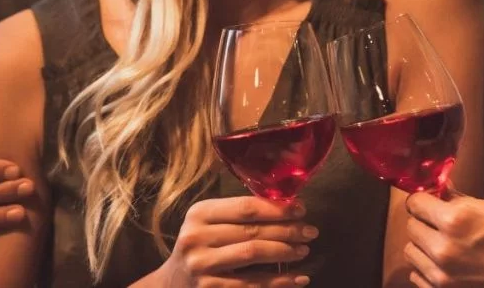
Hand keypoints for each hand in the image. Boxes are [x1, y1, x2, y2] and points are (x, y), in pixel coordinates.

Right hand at [150, 196, 317, 287]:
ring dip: (285, 252)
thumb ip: (240, 212)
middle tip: (310, 231)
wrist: (172, 284)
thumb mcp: (210, 222)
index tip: (301, 209)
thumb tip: (288, 204)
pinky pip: (253, 285)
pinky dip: (280, 282)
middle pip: (252, 231)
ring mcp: (202, 267)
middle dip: (287, 230)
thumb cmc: (201, 245)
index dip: (277, 208)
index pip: (245, 207)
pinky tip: (298, 278)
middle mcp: (197, 238)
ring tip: (304, 250)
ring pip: (254, 255)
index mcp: (199, 214)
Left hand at [404, 191, 483, 287]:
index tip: (427, 202)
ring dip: (422, 245)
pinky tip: (442, 263)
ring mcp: (441, 276)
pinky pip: (417, 276)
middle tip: (436, 222)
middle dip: (422, 221)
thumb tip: (437, 192)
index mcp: (453, 221)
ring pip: (411, 252)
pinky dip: (425, 268)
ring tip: (440, 243)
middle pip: (411, 227)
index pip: (415, 203)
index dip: (422, 200)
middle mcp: (442, 249)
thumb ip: (457, 200)